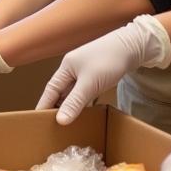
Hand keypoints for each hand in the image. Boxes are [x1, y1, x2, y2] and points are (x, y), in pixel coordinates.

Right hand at [37, 15, 170, 123]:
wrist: (133, 46)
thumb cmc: (108, 61)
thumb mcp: (89, 84)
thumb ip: (74, 102)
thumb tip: (60, 120)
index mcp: (66, 67)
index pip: (51, 89)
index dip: (44, 104)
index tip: (37, 118)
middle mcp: (73, 68)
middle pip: (61, 90)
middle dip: (56, 106)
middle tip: (52, 124)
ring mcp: (86, 70)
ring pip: (74, 91)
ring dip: (70, 104)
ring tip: (67, 121)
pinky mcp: (97, 73)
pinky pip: (85, 90)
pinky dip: (83, 100)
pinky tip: (85, 110)